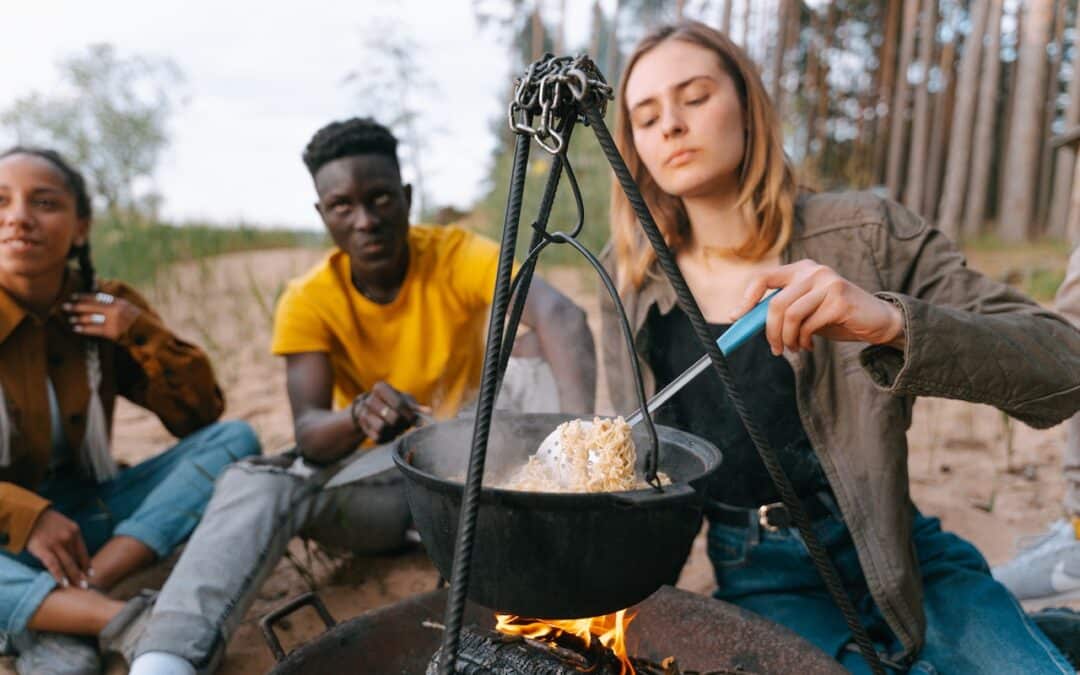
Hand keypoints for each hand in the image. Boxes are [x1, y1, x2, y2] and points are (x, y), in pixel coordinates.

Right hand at [26, 509, 91, 588]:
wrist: (30, 514)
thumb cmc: (47, 521)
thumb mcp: (64, 525)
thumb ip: (70, 537)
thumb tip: (74, 554)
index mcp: (75, 531)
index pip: (83, 552)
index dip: (87, 564)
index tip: (90, 574)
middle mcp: (68, 538)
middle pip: (76, 560)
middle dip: (81, 574)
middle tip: (85, 586)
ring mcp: (56, 544)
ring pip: (67, 564)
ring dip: (72, 577)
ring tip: (77, 588)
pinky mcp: (43, 549)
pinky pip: (53, 565)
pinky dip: (59, 575)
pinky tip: (63, 583)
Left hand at [62, 292, 139, 341]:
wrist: (147, 333)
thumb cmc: (135, 320)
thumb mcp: (127, 307)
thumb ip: (113, 302)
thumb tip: (97, 297)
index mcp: (118, 302)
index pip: (97, 297)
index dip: (83, 296)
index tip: (73, 297)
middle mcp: (115, 310)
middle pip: (91, 306)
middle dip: (76, 306)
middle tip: (65, 306)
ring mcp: (113, 321)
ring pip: (91, 318)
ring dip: (78, 318)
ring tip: (70, 319)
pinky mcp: (112, 332)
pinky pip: (94, 330)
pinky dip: (84, 329)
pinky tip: (76, 328)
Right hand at [351, 381, 429, 443]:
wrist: (371, 409)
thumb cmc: (393, 402)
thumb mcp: (405, 400)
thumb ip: (416, 407)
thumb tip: (429, 412)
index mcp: (380, 388)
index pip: (399, 404)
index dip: (409, 415)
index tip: (414, 420)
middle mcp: (369, 399)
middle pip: (393, 417)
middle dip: (402, 424)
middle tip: (405, 424)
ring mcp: (364, 414)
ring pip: (382, 428)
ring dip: (394, 431)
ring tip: (397, 429)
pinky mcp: (363, 428)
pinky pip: (378, 437)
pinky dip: (387, 438)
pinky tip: (390, 433)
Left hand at [730, 260, 904, 354]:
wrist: (876, 320)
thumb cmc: (835, 316)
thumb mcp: (804, 309)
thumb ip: (781, 309)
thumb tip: (745, 320)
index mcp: (800, 269)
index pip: (763, 278)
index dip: (747, 299)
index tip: (737, 317)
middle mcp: (813, 271)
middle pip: (775, 303)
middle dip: (769, 332)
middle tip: (775, 349)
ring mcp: (827, 283)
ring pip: (790, 316)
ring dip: (787, 339)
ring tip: (794, 349)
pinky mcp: (839, 299)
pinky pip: (808, 325)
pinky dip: (803, 341)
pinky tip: (809, 345)